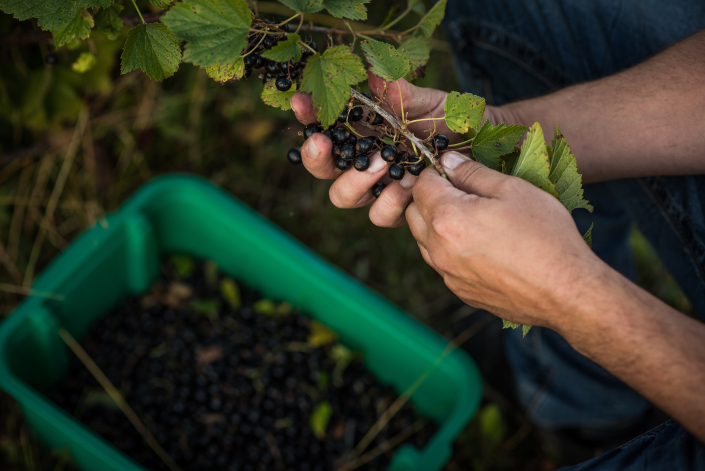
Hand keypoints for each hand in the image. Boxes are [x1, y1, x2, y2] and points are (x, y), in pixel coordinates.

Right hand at [290, 75, 504, 226]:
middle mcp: (363, 162)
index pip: (322, 126)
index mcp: (361, 133)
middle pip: (322, 170)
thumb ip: (399, 93)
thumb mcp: (426, 101)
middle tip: (326, 144)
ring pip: (344, 196)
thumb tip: (374, 72)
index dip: (307, 117)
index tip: (301, 103)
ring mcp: (378, 187)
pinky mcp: (399, 209)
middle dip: (318, 158)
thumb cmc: (449, 118)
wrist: (482, 143)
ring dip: (358, 180)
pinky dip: (390, 201)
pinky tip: (409, 185)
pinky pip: (380, 214)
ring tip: (385, 163)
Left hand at [406, 152, 601, 330]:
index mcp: (447, 218)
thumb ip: (473, 173)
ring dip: (436, 224)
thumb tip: (448, 161)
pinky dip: (449, 249)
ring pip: (423, 240)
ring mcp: (446, 273)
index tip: (455, 170)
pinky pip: (441, 263)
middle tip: (463, 192)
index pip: (421, 184)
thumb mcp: (513, 190)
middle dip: (430, 197)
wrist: (565, 292)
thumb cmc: (545, 236)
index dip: (436, 172)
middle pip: (413, 213)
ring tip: (472, 218)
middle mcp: (438, 248)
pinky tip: (480, 245)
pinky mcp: (459, 290)